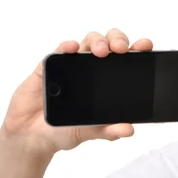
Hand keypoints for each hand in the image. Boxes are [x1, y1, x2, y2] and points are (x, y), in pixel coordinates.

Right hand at [1, 28, 153, 155]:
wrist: (32, 137)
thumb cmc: (64, 131)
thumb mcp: (91, 132)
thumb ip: (109, 130)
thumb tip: (129, 129)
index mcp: (106, 81)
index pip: (125, 59)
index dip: (137, 48)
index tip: (146, 45)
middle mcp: (91, 69)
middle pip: (108, 43)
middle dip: (117, 40)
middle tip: (121, 49)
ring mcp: (71, 65)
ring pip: (87, 41)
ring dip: (97, 41)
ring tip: (101, 51)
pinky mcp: (49, 67)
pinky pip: (59, 51)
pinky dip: (66, 46)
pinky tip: (72, 48)